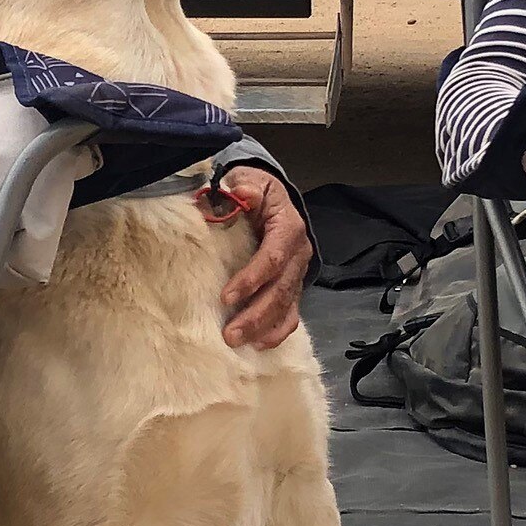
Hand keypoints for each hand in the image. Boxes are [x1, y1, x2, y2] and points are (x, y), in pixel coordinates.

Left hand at [208, 164, 312, 348]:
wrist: (270, 198)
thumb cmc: (254, 191)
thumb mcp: (249, 180)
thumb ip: (245, 188)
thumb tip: (242, 194)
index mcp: (288, 227)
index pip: (273, 257)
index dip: (252, 279)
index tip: (227, 297)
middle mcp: (298, 253)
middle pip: (281, 289)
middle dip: (256, 314)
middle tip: (230, 333)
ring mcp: (297, 273)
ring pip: (286, 306)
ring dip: (263, 327)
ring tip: (238, 342)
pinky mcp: (292, 286)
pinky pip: (291, 313)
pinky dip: (277, 331)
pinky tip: (259, 344)